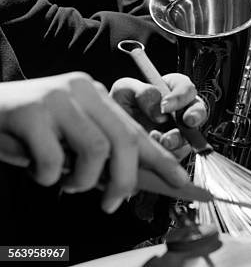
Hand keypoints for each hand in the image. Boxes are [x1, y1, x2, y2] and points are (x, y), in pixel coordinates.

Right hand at [0, 73, 188, 213]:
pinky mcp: (31, 111)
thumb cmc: (25, 129)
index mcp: (96, 96)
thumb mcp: (67, 136)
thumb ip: (96, 152)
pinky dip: (46, 176)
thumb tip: (128, 183)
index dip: (160, 159)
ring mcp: (58, 98)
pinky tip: (36, 171)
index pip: (136, 130)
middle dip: (125, 180)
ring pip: (96, 149)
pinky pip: (53, 158)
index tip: (181, 182)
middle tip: (113, 204)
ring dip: (84, 180)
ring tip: (66, 183)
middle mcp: (83, 90)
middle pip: (124, 140)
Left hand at [110, 74, 207, 161]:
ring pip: (190, 136)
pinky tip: (155, 151)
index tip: (165, 105)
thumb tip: (160, 109)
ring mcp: (178, 132)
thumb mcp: (126, 90)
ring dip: (178, 139)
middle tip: (186, 122)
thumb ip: (144, 92)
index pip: (186, 88)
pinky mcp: (173, 152)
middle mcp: (179, 112)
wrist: (107, 133)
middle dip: (195, 117)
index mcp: (171, 91)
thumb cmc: (119, 107)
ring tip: (162, 141)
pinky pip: (179, 155)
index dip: (181, 96)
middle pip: (199, 111)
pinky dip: (169, 154)